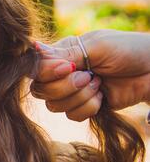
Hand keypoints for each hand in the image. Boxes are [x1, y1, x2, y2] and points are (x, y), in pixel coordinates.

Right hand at [32, 30, 149, 120]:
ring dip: (81, 97)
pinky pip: (72, 116)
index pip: (36, 69)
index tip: (70, 68)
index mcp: (61, 54)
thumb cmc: (128, 50)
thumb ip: (65, 53)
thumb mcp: (97, 46)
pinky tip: (103, 96)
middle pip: (41, 91)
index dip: (47, 73)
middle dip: (66, 87)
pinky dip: (89, 107)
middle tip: (90, 76)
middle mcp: (61, 74)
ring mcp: (71, 92)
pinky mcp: (83, 107)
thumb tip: (33, 48)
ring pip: (55, 106)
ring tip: (100, 84)